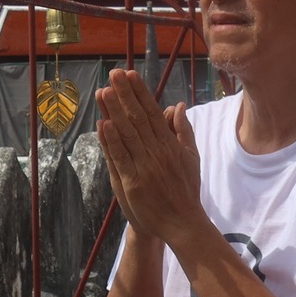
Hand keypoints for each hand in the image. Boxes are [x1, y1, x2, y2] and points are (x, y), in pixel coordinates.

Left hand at [96, 69, 205, 248]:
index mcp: (170, 144)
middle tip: (113, 74)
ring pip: (127, 134)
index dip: (140, 92)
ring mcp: (145, 166)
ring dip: (114, 111)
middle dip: (125, 94)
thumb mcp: (191, 157)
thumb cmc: (186, 190)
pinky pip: (121, 158)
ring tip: (104, 91)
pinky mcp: (133, 182)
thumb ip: (184, 131)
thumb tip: (178, 106)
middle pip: (138, 117)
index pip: (152, 112)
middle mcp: (157, 152)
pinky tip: (103, 124)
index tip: (130, 75)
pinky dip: (112, 141)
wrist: (183, 223)